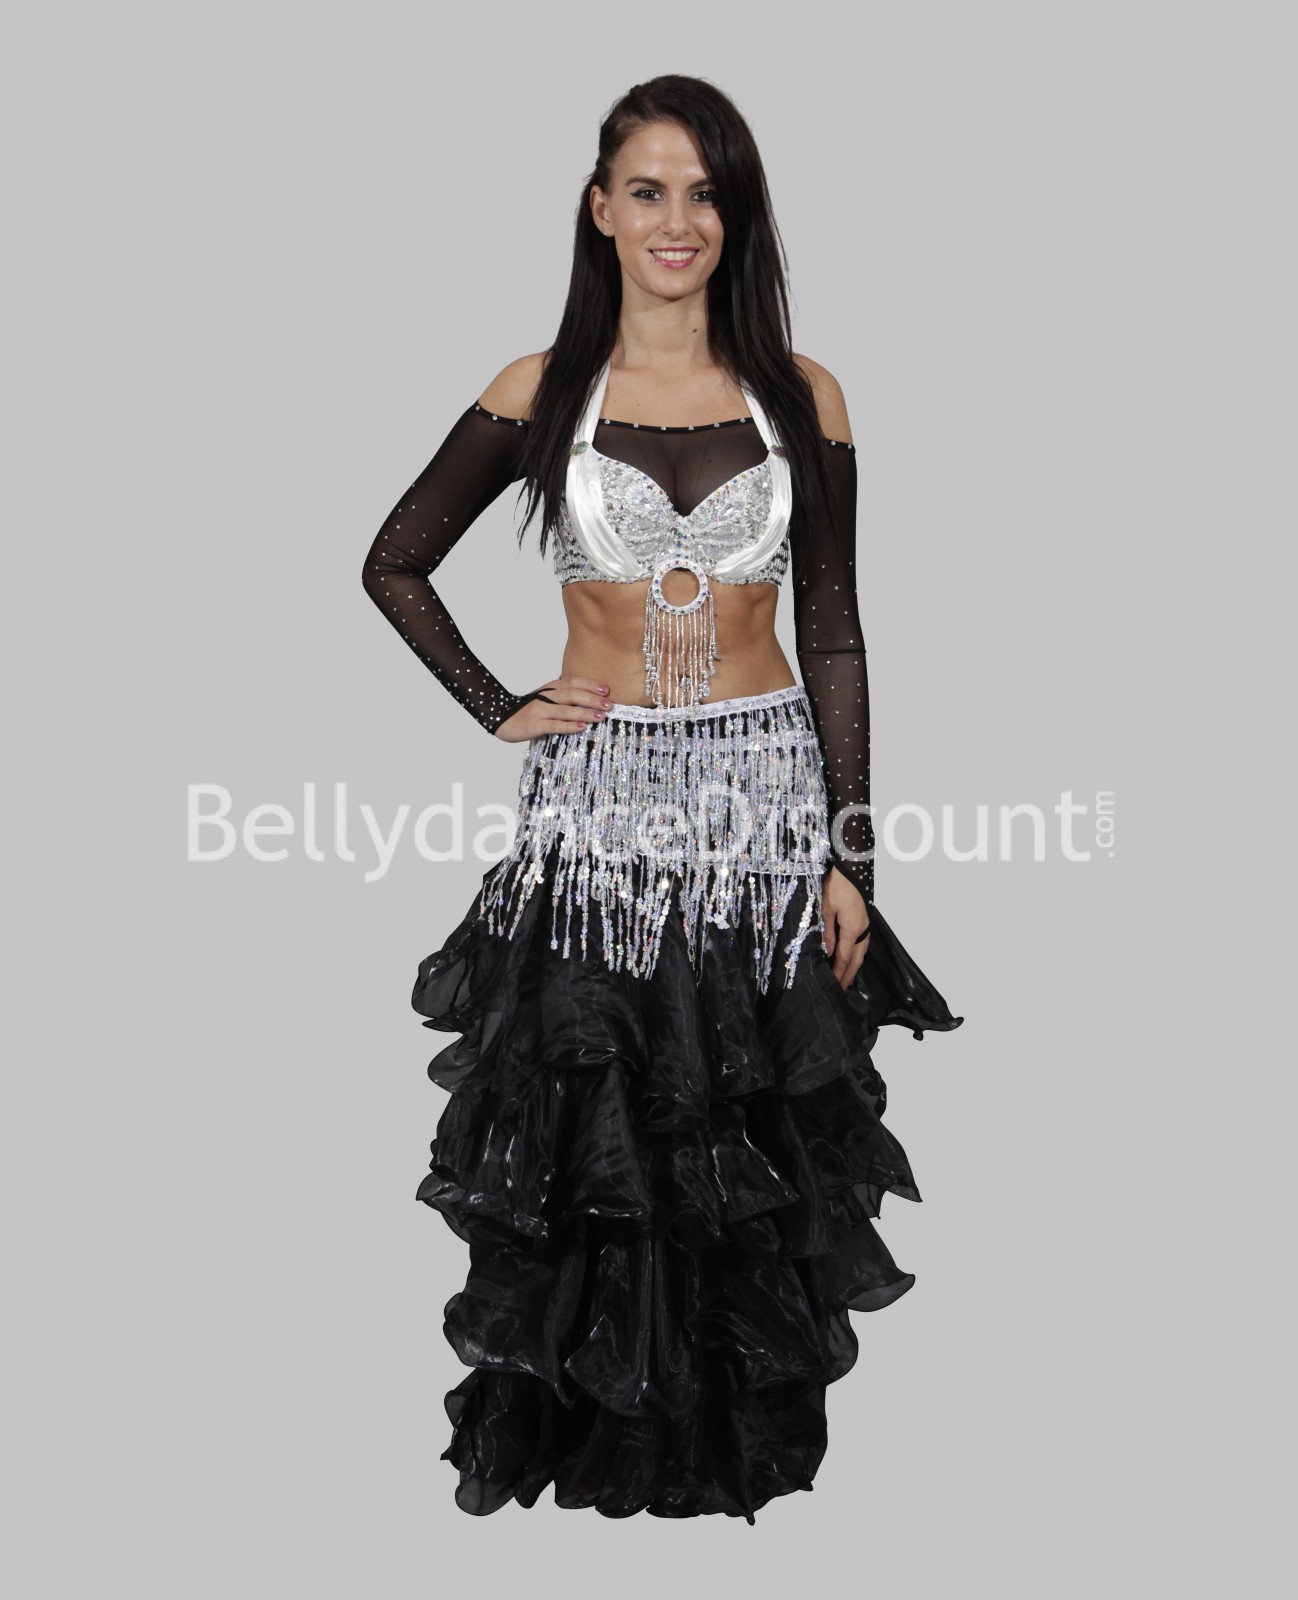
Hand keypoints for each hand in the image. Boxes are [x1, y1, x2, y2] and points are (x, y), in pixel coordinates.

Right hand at [493, 674, 612, 741]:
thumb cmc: (529, 710)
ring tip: (600, 716)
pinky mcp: (535, 725)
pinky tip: (581, 727)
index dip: (590, 684)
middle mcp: (546, 696)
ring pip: (566, 710)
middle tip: (609, 704)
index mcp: (550, 688)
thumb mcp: (546, 699)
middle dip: (592, 699)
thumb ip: (564, 698)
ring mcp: (540, 710)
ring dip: (585, 712)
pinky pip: (555, 725)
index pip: (572, 681)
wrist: (501, 718)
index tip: (606, 690)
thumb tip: (591, 702)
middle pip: (572, 694)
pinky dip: (569, 726)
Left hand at [821, 865, 870, 989]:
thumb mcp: (826, 908)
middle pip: (856, 959)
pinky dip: (858, 955)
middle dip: (848, 975)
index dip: (839, 973)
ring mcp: (866, 925)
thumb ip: (827, 932)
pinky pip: (863, 944)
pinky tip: (853, 959)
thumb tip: (827, 952)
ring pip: (862, 952)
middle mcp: (862, 930)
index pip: (844, 957)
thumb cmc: (837, 885)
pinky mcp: (865, 921)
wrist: (852, 867)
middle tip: (842, 991)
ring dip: (854, 967)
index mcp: (852, 928)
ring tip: (847, 979)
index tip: (834, 986)